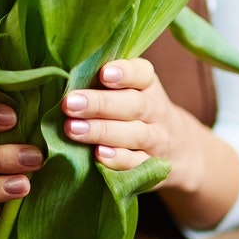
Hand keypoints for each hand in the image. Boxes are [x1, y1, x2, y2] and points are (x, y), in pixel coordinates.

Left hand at [61, 58, 185, 170]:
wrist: (177, 147)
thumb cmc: (133, 109)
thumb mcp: (128, 90)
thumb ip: (100, 82)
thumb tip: (60, 77)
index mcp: (148, 85)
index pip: (142, 74)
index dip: (125, 73)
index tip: (104, 73)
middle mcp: (156, 110)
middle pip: (134, 105)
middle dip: (100, 104)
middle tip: (69, 104)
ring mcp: (157, 139)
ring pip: (135, 134)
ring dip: (102, 132)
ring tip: (72, 129)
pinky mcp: (154, 166)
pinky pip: (138, 164)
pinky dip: (119, 160)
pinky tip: (98, 155)